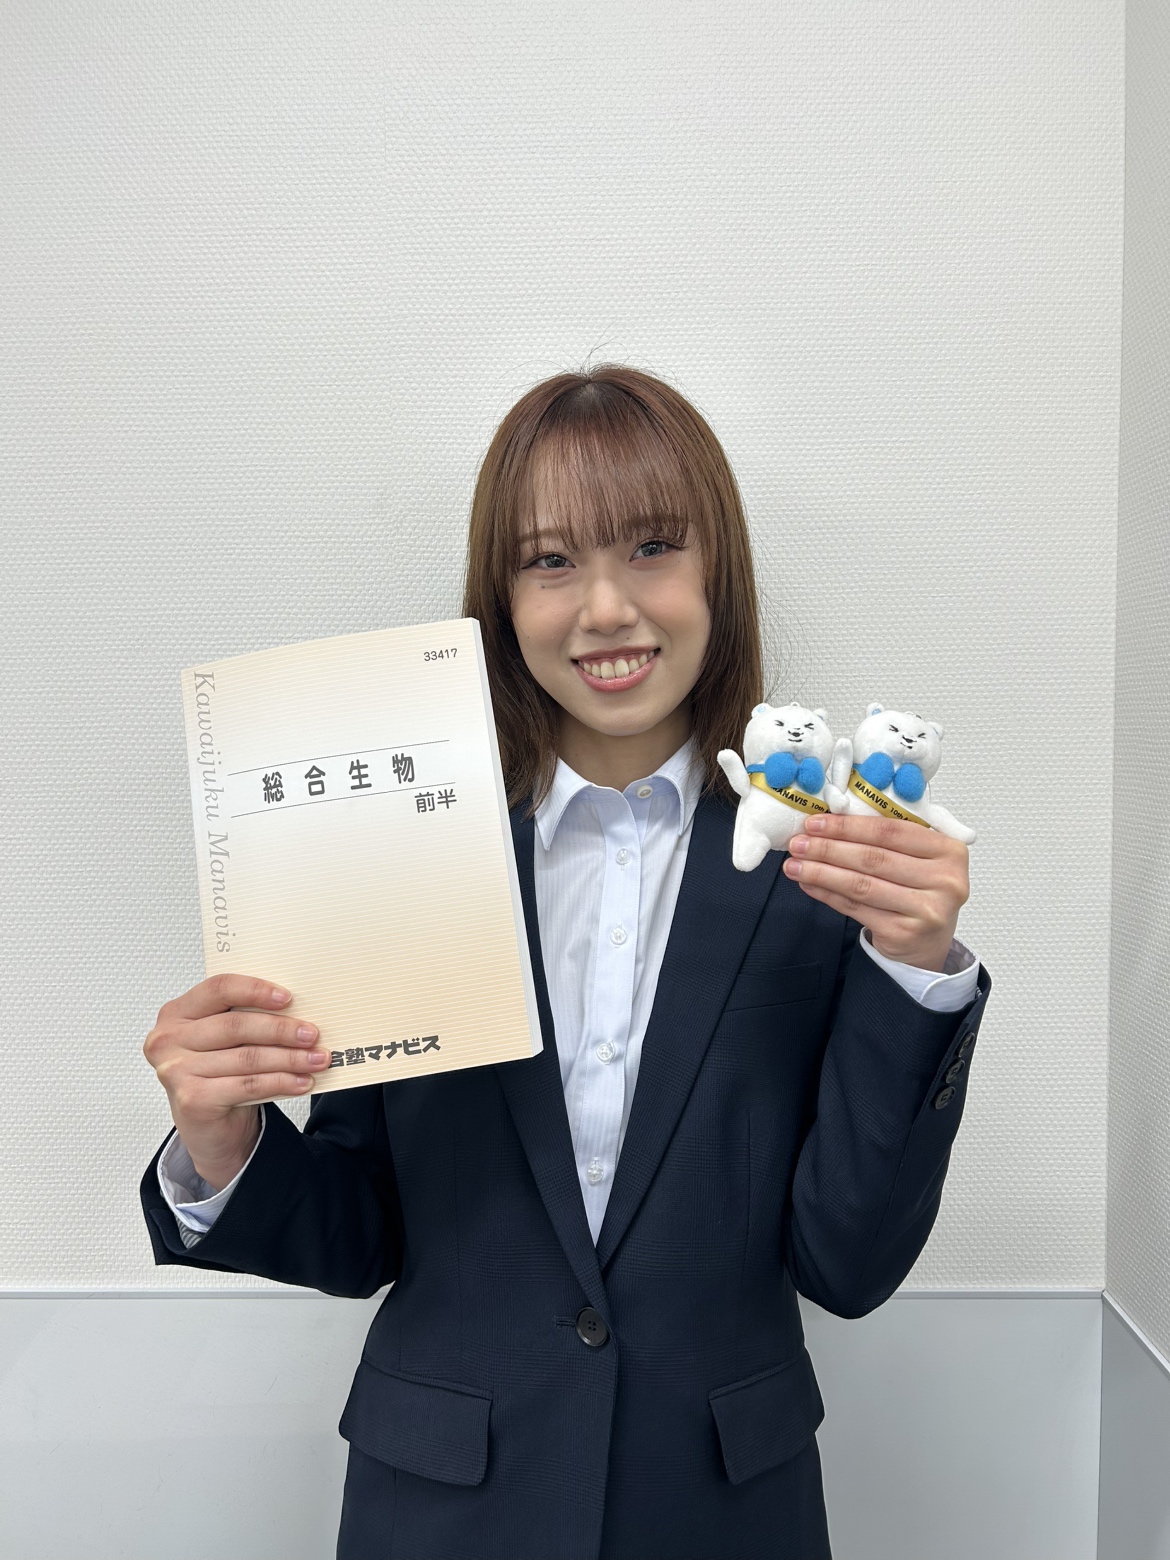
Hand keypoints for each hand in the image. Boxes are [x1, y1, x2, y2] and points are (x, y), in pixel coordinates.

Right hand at [143, 974, 330, 1189]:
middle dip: (281, 1029)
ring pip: (246, 1058)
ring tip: (317, 1059)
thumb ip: (247, 1019)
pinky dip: (280, 1082)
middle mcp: (169, 1039)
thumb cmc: (217, 1074)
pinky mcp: (192, 1100)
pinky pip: (247, 1085)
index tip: (288, 998)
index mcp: (177, 1013)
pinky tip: (301, 1081)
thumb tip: (298, 1011)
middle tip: (312, 1034)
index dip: (255, 990)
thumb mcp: (225, 1040)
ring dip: (289, 1058)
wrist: (207, 1127)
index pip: (218, 988)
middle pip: (235, 1025)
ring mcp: (176, 1071)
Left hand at [783, 814, 968, 972]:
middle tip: (798, 843)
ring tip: (795, 865)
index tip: (815, 823)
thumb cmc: (919, 890)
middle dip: (828, 849)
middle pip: (873, 858)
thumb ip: (886, 839)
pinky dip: (827, 895)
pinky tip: (809, 885)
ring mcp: (927, 910)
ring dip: (821, 872)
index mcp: (948, 850)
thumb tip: (828, 824)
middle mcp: (944, 880)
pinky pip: (856, 908)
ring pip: (862, 885)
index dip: (848, 826)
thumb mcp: (917, 857)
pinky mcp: (905, 932)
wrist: (930, 940)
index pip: (890, 831)